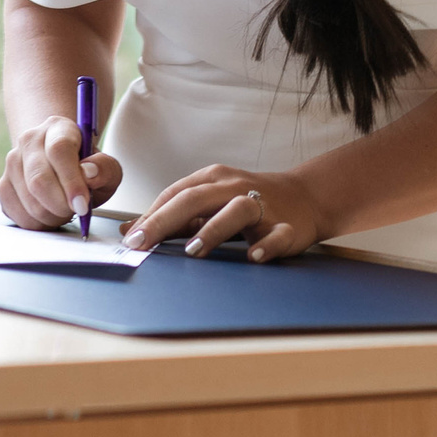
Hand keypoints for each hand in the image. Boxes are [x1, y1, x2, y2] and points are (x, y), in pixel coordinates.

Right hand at [0, 115, 124, 229]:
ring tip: (64, 210)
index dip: (71, 181)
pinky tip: (49, 214)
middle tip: (76, 211)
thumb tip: (89, 173)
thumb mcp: (107, 167)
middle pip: (39, 179)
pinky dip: (36, 223)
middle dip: (61, 205)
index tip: (82, 205)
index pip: (59, 150)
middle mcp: (29, 140)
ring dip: (51, 216)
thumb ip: (105, 169)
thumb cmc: (87, 168)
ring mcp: (12, 162)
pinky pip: (16, 212)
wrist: (61, 166)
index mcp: (58, 128)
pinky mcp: (3, 184)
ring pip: (28, 199)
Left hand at [123, 164, 326, 261]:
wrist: (306, 196)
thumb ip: (173, 216)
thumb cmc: (247, 201)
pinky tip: (254, 257)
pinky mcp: (288, 226)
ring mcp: (263, 206)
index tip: (130, 238)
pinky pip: (278, 235)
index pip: (175, 193)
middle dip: (166, 220)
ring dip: (213, 229)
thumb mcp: (209, 201)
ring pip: (236, 210)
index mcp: (213, 179)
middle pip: (196, 198)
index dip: (151, 215)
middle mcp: (235, 187)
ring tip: (193, 250)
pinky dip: (267, 245)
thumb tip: (130, 230)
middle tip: (143, 243)